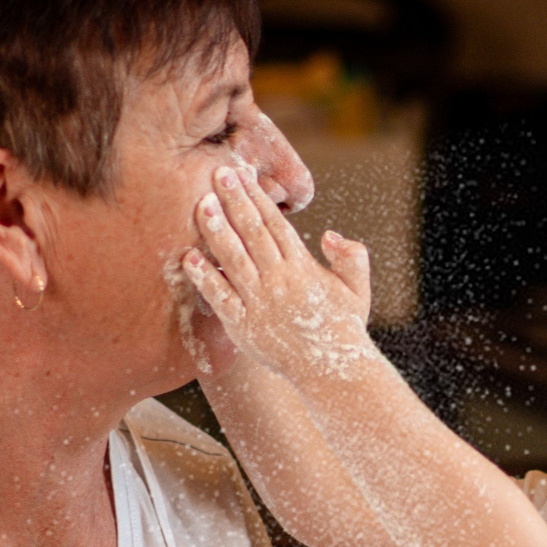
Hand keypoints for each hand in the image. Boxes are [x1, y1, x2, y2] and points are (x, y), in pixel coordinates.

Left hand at [184, 164, 373, 383]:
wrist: (333, 373)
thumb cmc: (345, 329)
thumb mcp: (358, 290)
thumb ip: (351, 257)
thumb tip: (329, 235)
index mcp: (303, 269)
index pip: (276, 224)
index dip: (257, 197)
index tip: (242, 174)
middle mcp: (279, 282)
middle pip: (252, 233)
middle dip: (234, 201)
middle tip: (216, 173)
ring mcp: (260, 304)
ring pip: (234, 259)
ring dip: (216, 230)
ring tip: (200, 205)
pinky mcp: (244, 326)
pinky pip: (220, 298)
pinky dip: (205, 277)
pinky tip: (188, 258)